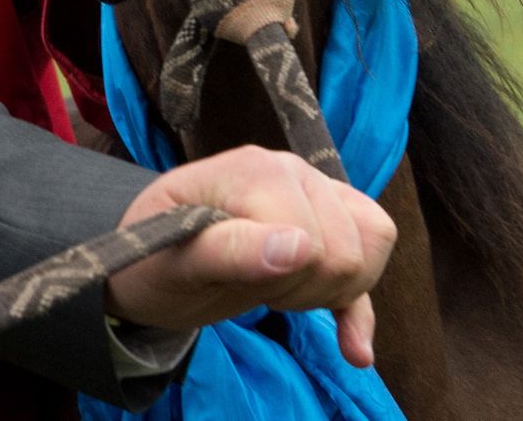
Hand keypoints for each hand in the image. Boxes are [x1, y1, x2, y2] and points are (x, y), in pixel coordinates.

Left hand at [102, 146, 395, 367]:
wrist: (149, 259)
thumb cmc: (154, 253)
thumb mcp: (176, 258)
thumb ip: (232, 249)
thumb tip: (301, 250)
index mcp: (256, 170)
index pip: (314, 239)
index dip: (284, 277)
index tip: (235, 279)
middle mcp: (293, 171)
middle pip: (350, 246)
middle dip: (306, 287)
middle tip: (252, 287)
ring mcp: (313, 194)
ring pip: (373, 243)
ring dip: (331, 289)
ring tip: (278, 291)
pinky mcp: (324, 226)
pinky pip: (369, 260)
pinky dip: (359, 312)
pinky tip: (354, 352)